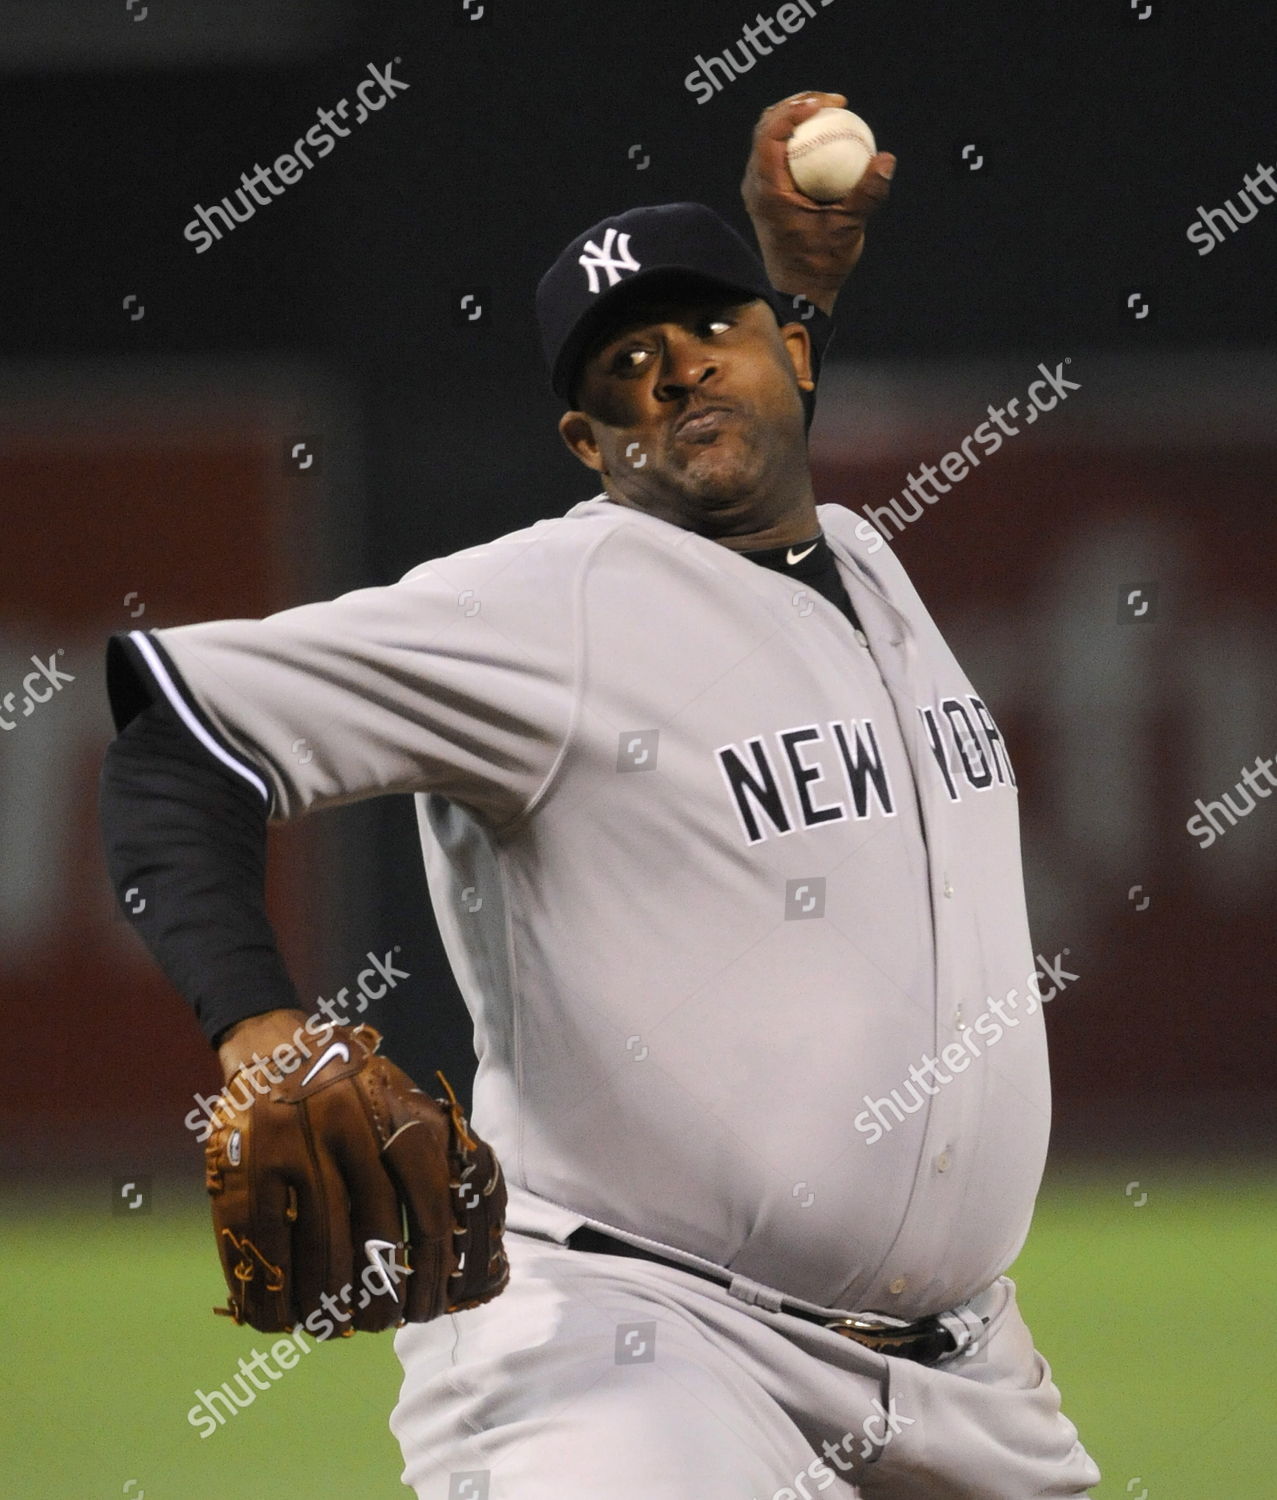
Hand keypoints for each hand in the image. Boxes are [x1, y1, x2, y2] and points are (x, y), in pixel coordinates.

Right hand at [204, 1022, 509, 1332]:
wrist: (272, 1045)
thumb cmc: (353, 1087)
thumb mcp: (404, 1100)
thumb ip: (439, 1153)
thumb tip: (477, 1236)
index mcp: (396, 1114)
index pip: (430, 1205)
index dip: (434, 1267)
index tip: (431, 1305)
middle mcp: (349, 1128)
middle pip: (375, 1236)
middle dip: (381, 1295)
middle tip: (381, 1322)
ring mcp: (294, 1148)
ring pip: (320, 1249)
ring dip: (328, 1304)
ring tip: (334, 1326)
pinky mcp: (245, 1166)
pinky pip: (264, 1246)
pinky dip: (271, 1293)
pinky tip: (279, 1319)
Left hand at [741, 91, 895, 315]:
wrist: (801, 290)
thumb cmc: (821, 263)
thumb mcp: (848, 229)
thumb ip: (866, 195)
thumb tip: (886, 160)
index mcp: (767, 191)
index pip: (770, 135)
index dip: (795, 109)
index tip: (826, 105)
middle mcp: (756, 185)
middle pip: (767, 125)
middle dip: (797, 104)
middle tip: (832, 102)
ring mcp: (760, 188)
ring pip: (770, 135)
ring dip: (797, 117)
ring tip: (830, 111)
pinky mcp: (768, 192)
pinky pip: (779, 152)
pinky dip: (800, 137)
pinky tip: (826, 136)